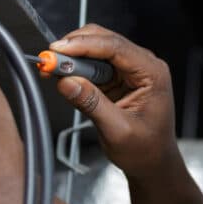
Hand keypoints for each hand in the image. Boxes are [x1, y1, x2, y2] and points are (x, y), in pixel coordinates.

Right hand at [49, 24, 178, 179]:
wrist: (152, 163)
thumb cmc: (146, 150)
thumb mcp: (118, 130)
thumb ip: (92, 104)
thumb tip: (66, 82)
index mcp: (153, 73)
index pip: (116, 47)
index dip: (84, 45)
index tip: (58, 51)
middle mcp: (144, 66)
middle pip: (105, 41)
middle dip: (75, 48)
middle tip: (49, 60)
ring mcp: (130, 70)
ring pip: (96, 50)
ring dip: (73, 58)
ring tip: (52, 70)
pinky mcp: (117, 78)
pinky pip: (93, 65)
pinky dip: (75, 68)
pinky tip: (62, 76)